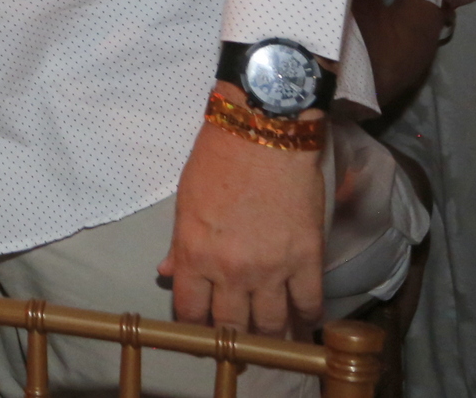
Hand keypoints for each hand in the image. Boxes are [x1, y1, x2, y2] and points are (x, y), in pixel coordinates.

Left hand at [159, 88, 322, 337]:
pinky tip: (305, 324)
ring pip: (272, 324)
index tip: (201, 331)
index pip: (190, 310)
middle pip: (231, 325)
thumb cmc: (217, 159)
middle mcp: (231, 270)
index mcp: (194, 254)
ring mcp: (272, 269)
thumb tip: (166, 271)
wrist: (264, 131)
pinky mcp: (308, 259)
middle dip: (232, 338)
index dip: (195, 327)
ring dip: (271, 337)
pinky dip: (308, 320)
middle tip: (237, 343)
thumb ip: (179, 244)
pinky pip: (310, 304)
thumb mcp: (186, 201)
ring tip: (272, 341)